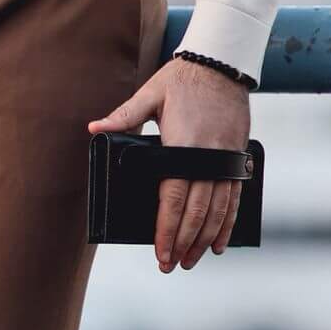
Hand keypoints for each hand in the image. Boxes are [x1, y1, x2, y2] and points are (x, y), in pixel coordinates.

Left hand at [88, 57, 250, 271]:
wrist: (222, 63)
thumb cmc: (180, 79)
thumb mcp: (149, 95)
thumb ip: (122, 116)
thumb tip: (93, 129)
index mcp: (183, 146)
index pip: (173, 198)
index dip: (167, 229)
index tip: (160, 252)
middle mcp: (208, 157)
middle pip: (196, 211)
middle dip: (183, 243)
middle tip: (171, 265)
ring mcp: (226, 159)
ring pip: (218, 210)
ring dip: (204, 239)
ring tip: (191, 260)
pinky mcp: (237, 158)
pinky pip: (234, 198)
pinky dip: (228, 223)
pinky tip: (219, 242)